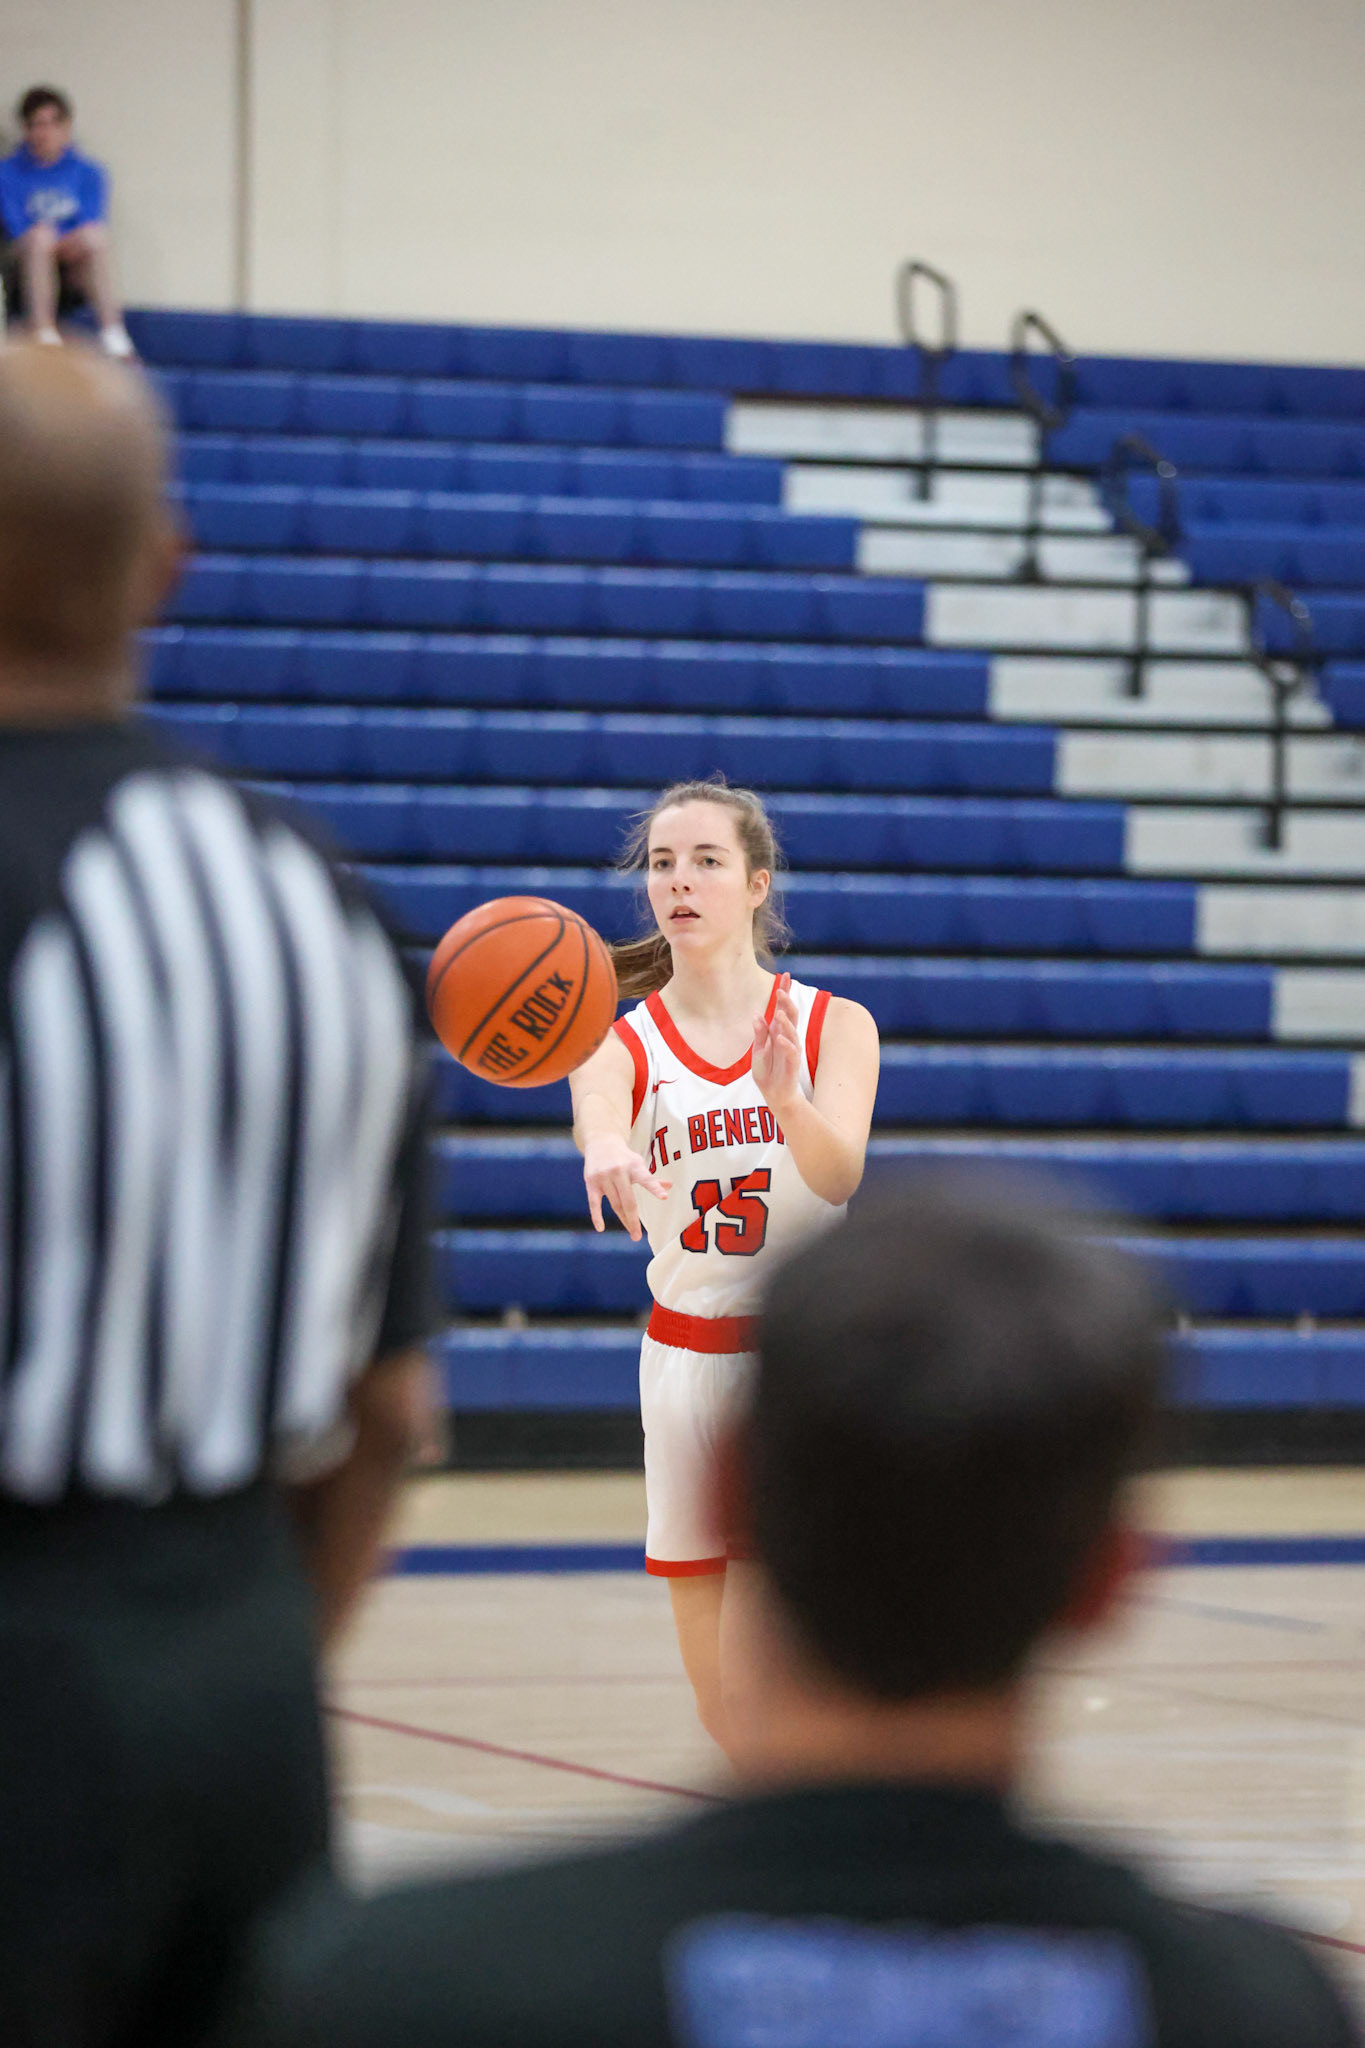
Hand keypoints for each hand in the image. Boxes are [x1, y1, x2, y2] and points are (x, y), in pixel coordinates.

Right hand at [583, 1134, 670, 1241]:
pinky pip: (594, 1203)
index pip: (646, 1178)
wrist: (601, 1142)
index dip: (654, 1188)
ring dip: (623, 1220)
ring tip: (632, 1233)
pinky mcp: (591, 1182)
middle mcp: (619, 1172)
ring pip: (615, 1204)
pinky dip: (596, 1216)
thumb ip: (652, 1178)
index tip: (663, 1197)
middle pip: (628, 1200)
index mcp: (634, 1166)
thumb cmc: (625, 1157)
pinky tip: (600, 1228)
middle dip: (633, 1220)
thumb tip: (670, 1187)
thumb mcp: (639, 1164)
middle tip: (637, 1237)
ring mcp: (604, 1177)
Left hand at [752, 972, 800, 1115]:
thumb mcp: (758, 1051)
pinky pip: (792, 1052)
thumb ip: (759, 1034)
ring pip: (792, 1032)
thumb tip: (757, 1015)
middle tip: (780, 991)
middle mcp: (787, 1038)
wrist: (775, 1094)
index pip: (783, 1008)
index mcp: (778, 1032)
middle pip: (790, 1016)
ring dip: (786, 1022)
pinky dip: (787, 1044)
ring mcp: (791, 1050)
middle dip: (786, 1003)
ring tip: (779, 1012)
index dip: (785, 992)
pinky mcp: (792, 1064)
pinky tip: (780, 1038)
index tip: (785, 975)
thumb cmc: (768, 1072)